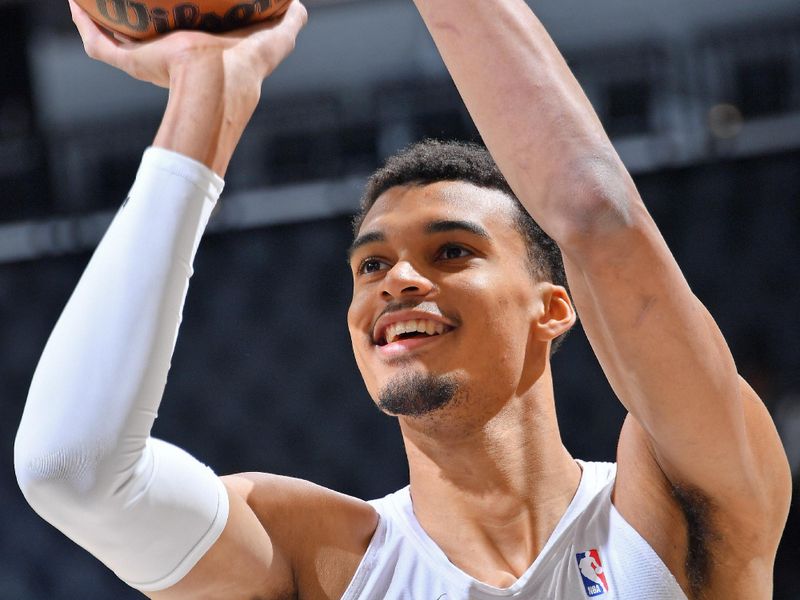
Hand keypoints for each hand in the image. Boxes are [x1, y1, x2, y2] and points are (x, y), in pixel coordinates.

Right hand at [67, 0, 306, 174]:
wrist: (221, 82)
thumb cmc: (249, 63)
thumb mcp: (276, 37)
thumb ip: (289, 21)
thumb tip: (297, 2)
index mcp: (200, 51)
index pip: (184, 27)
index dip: (175, 10)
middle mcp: (172, 58)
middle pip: (144, 31)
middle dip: (129, 10)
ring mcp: (150, 63)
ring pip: (115, 38)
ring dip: (98, 16)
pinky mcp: (133, 65)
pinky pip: (100, 45)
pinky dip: (84, 24)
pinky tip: (75, 3)